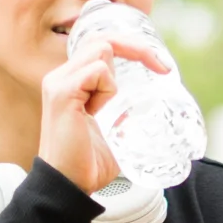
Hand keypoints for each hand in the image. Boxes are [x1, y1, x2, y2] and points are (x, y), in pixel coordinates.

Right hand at [38, 33, 170, 196]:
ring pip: (101, 50)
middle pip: (102, 38)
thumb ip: (125, 116)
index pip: (100, 45)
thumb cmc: (87, 163)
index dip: (131, 46)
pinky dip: (107, 88)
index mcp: (71, 82)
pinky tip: (97, 112)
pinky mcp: (62, 93)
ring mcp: (59, 82)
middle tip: (163, 67)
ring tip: (106, 109)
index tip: (161, 65)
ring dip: (116, 77)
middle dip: (137, 46)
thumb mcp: (113, 132)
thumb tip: (150, 112)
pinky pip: (97, 70)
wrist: (69, 185)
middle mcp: (61, 76)